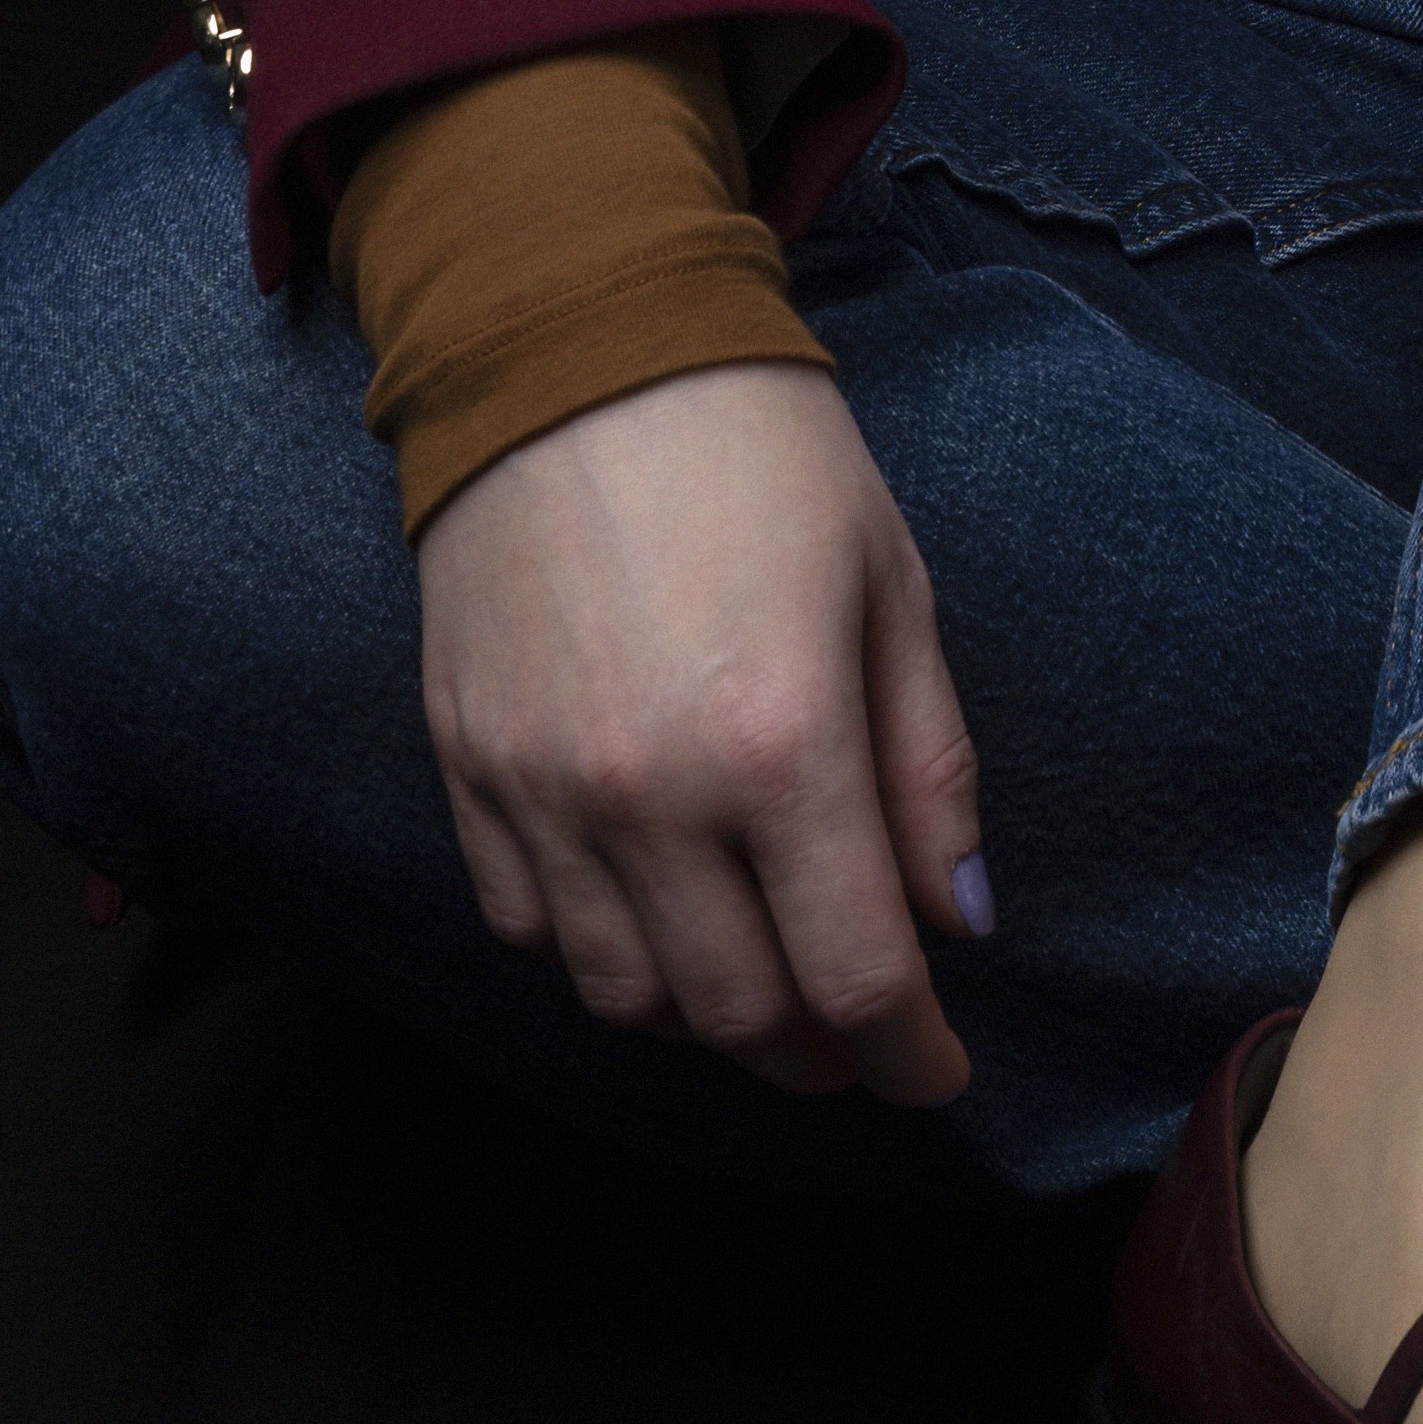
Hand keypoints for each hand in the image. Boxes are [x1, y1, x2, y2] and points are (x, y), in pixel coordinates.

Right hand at [413, 361, 988, 1104]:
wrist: (571, 350)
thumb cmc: (760, 452)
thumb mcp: (890, 586)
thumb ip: (927, 770)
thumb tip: (956, 923)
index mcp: (779, 744)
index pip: (854, 980)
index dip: (908, 1055)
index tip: (936, 1073)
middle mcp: (650, 795)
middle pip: (742, 1016)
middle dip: (820, 1056)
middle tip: (861, 1037)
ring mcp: (542, 790)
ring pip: (628, 997)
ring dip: (710, 1020)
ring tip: (764, 982)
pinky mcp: (466, 769)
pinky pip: (530, 930)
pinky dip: (602, 958)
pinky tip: (656, 917)